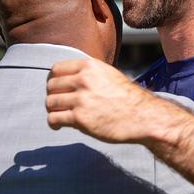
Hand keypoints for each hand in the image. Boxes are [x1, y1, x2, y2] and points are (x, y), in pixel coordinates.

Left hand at [45, 58, 182, 143]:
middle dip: (53, 95)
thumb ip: (89, 73)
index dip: (53, 80)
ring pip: (50, 102)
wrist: (143, 117)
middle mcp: (83, 80)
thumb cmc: (128, 98)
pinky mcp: (80, 118)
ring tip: (59, 115)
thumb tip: (68, 78)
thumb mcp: (109, 75)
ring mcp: (81, 99)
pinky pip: (53, 119)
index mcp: (90, 66)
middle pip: (51, 86)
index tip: (56, 88)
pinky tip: (58, 126)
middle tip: (59, 104)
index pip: (56, 69)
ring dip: (53, 110)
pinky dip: (53, 123)